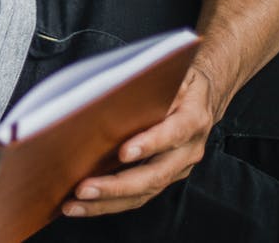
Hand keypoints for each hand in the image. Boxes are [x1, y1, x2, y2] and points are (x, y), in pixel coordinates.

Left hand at [60, 68, 217, 217]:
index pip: (174, 133)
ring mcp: (177, 168)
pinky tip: (83, 205)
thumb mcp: (173, 73)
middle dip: (117, 185)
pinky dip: (109, 203)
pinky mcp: (164, 177)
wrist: (204, 98)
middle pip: (155, 174)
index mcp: (193, 118)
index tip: (124, 152)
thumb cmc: (182, 83)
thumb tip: (113, 85)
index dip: (150, 143)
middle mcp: (189, 149)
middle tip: (84, 189)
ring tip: (74, 205)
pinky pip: (138, 196)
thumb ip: (151, 81)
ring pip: (144, 192)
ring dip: (107, 202)